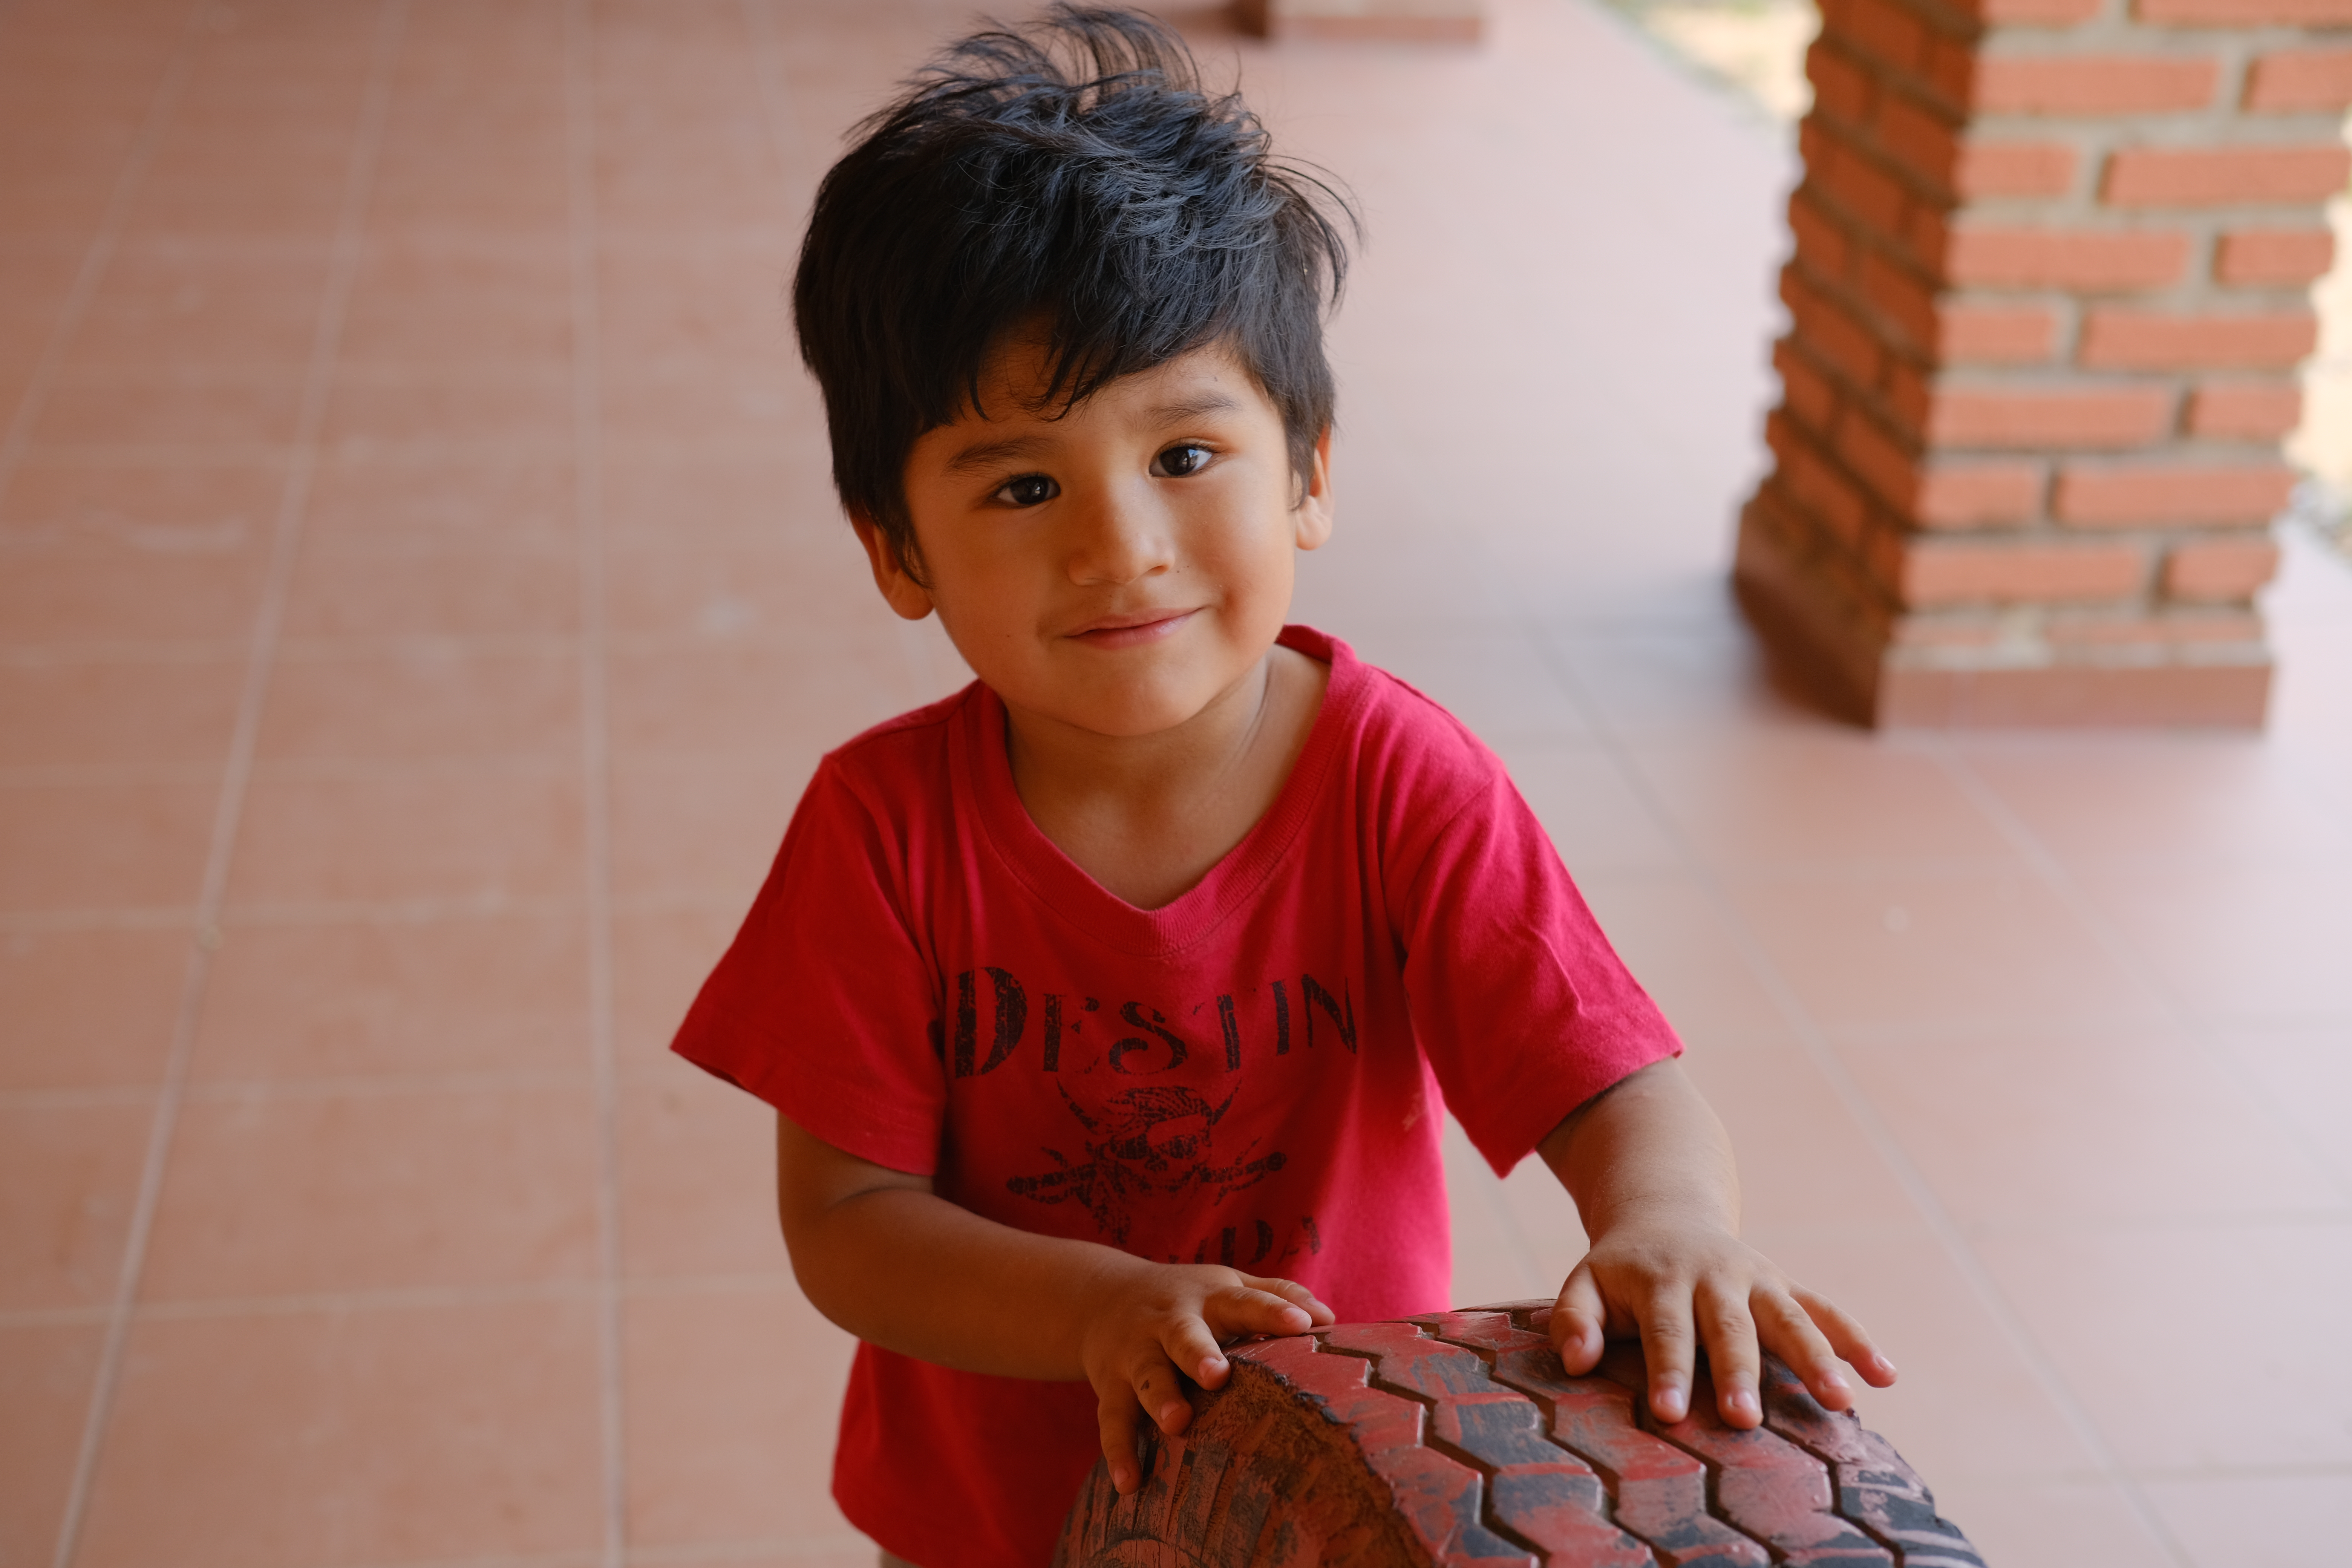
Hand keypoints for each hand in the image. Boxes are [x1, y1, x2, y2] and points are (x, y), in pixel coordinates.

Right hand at [1078, 1264, 1333, 1493]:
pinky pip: (1112, 1419)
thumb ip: (1275, 1294)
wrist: (1098, 1298)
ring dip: (1160, 1399)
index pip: (1244, 1301)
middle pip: (1183, 1335)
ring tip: (1177, 1424)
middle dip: (1198, 1354)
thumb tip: (1329, 1317)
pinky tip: (1129, 1483)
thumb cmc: (1187, 1300)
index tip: (1301, 1324)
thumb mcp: (1227, 1285)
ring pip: (1147, 1376)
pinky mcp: (1109, 1385)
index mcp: (1208, 1298)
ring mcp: (1135, 1354)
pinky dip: (1119, 1450)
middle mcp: (1169, 1322)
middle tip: (1217, 1375)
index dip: (1272, 1311)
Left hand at [1548, 1209, 1895, 1429]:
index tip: (1670, 1413)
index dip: (1668, 1371)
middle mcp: (1715, 1277)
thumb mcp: (1585, 1282)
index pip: (1664, 1331)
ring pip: (1791, 1318)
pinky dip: (1858, 1340)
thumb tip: (1576, 1360)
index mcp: (1661, 1280)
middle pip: (1729, 1329)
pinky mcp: (1786, 1286)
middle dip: (1739, 1374)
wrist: (1666, 1215)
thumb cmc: (1623, 1270)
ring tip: (1840, 1403)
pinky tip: (1886, 1376)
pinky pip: (1827, 1310)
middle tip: (1746, 1420)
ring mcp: (1757, 1280)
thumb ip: (1574, 1317)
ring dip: (1816, 1359)